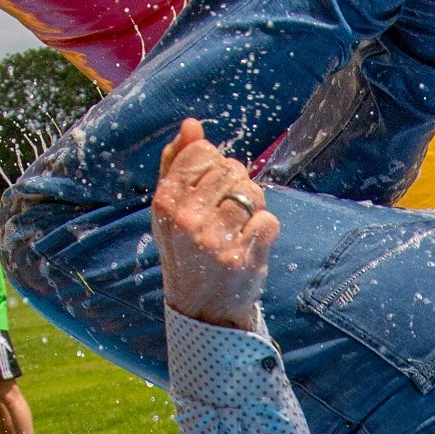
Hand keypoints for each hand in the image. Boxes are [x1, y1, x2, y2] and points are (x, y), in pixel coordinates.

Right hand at [152, 119, 279, 332]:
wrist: (200, 309)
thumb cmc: (187, 251)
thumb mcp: (171, 209)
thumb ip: (177, 164)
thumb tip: (191, 125)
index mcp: (166, 202)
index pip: (203, 152)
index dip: (215, 165)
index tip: (211, 189)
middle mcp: (187, 219)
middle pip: (232, 169)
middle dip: (237, 186)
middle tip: (228, 213)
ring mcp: (215, 240)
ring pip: (253, 192)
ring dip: (254, 207)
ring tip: (239, 228)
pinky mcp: (242, 257)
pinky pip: (269, 221)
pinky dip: (265, 231)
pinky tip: (250, 245)